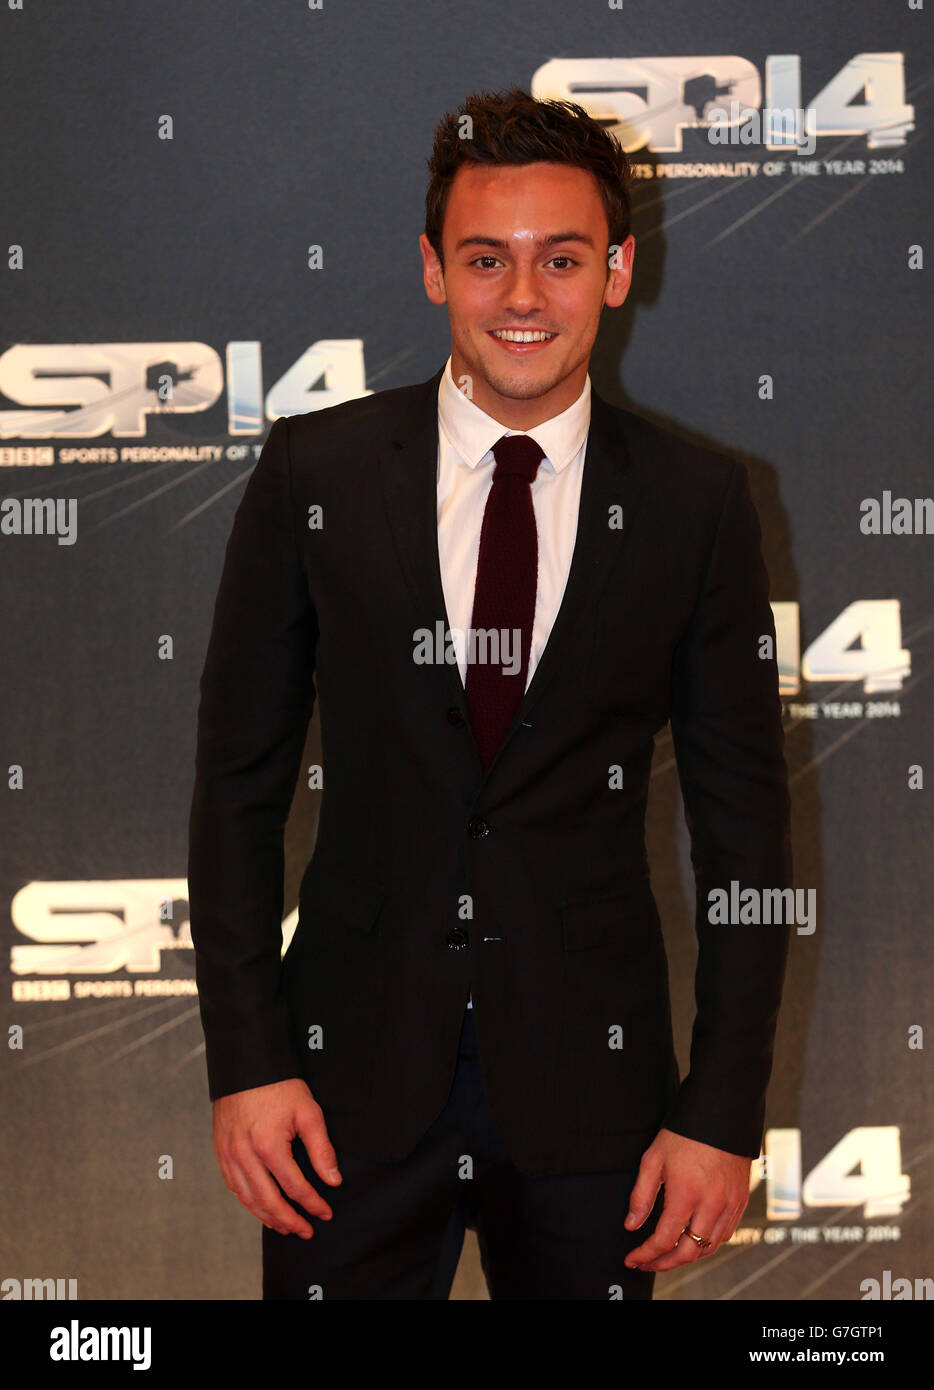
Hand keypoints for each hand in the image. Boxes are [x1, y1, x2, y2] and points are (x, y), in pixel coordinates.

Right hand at [212, 1077, 341, 1238]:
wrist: (246, 1066)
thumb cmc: (279, 1086)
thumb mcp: (308, 1112)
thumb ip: (321, 1149)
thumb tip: (333, 1180)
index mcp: (269, 1146)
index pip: (294, 1187)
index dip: (312, 1204)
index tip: (325, 1213)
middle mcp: (245, 1155)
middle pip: (269, 1201)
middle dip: (290, 1220)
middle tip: (306, 1231)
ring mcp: (229, 1155)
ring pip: (248, 1199)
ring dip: (268, 1217)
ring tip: (286, 1226)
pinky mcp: (221, 1152)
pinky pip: (234, 1187)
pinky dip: (248, 1202)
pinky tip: (260, 1207)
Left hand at [623, 1127, 750, 1270]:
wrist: (721, 1114)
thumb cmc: (684, 1134)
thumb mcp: (653, 1159)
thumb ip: (641, 1195)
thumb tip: (632, 1224)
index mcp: (686, 1194)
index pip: (663, 1240)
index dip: (645, 1255)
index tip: (632, 1258)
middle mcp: (711, 1205)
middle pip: (688, 1253)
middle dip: (664, 1264)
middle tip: (647, 1263)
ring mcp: (729, 1205)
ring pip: (708, 1248)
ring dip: (686, 1256)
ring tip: (667, 1254)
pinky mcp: (740, 1201)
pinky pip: (725, 1235)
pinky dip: (707, 1244)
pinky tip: (694, 1239)